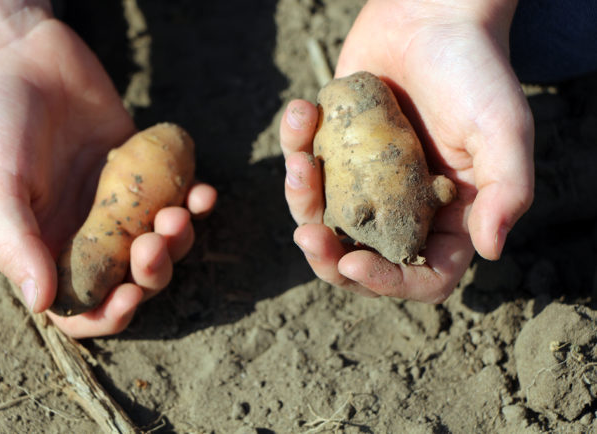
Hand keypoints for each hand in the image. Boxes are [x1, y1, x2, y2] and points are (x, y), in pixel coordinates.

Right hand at [0, 2, 215, 336]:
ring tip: (180, 213)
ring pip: (162, 241)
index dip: (109, 315)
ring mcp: (117, 201)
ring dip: (180, 239)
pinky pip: (178, 195)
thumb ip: (16, 245)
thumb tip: (41, 304)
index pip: (82, 306)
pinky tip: (202, 192)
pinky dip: (196, 201)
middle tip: (156, 241)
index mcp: (47, 249)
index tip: (131, 298)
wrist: (18, 55)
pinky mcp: (141, 168)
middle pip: (133, 277)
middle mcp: (85, 231)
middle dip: (154, 272)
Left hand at [281, 0, 533, 301]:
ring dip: (301, 201)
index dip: (388, 282)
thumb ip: (507, 190)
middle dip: (327, 258)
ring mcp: (366, 183)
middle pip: (362, 259)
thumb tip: (490, 250)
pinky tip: (302, 112)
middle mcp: (405, 208)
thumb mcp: (504, 129)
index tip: (354, 260)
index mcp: (450, 217)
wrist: (432, 15)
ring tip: (300, 163)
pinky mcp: (336, 153)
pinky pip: (306, 168)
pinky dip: (294, 146)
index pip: (421, 275)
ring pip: (324, 220)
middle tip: (307, 238)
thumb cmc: (475, 70)